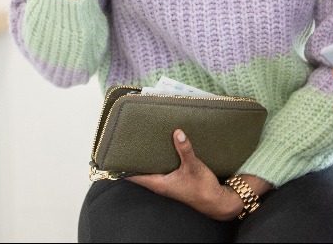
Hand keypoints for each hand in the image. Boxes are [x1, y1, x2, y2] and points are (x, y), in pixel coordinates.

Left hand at [128, 130, 269, 220]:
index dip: (124, 166)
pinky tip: (161, 149)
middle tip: (129, 142)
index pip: (134, 176)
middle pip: (140, 172)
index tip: (117, 154)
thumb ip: (184, 149)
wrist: (215, 201)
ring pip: (151, 170)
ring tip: (142, 142)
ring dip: (147, 159)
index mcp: (159, 183)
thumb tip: (177, 132)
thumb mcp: (193, 166)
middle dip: (134, 159)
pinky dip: (158, 160)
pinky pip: (161, 169)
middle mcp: (160, 184)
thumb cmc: (202, 187)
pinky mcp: (174, 181)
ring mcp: (167, 183)